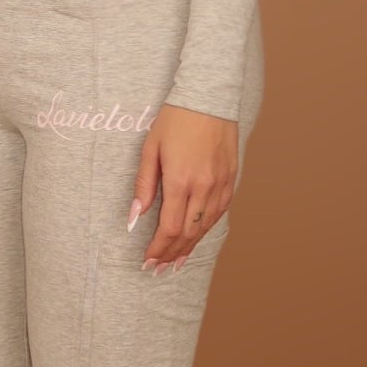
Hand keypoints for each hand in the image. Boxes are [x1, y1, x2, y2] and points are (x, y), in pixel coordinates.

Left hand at [129, 104, 237, 269]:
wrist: (209, 97)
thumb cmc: (175, 119)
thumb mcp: (150, 149)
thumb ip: (144, 185)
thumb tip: (134, 217)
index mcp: (181, 180)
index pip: (170, 227)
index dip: (159, 248)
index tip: (148, 260)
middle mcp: (204, 186)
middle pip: (188, 232)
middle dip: (172, 253)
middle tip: (159, 268)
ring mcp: (221, 183)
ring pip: (206, 226)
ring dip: (190, 245)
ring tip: (176, 260)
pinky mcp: (231, 178)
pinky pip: (219, 211)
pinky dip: (206, 228)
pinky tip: (197, 236)